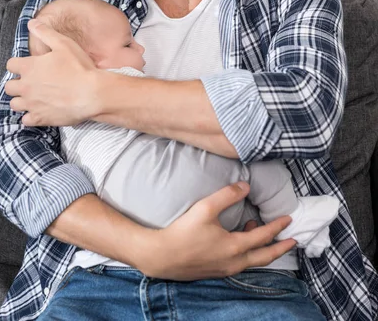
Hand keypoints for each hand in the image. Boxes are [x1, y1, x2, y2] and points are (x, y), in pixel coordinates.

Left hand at [5, 19, 99, 125]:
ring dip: (22, 100)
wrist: (92, 93)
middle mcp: (26, 86)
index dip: (18, 65)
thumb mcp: (64, 44)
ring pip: (14, 104)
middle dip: (18, 83)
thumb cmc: (79, 68)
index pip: (10, 65)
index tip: (28, 66)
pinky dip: (30, 116)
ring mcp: (31, 104)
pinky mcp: (40, 118)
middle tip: (32, 82)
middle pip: (9, 86)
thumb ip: (45, 33)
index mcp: (29, 67)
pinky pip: (25, 120)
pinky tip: (40, 110)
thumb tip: (32, 23)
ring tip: (34, 97)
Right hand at [138, 182, 295, 279]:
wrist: (162, 256)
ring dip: (263, 249)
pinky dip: (248, 253)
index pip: (263, 236)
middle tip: (293, 240)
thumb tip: (246, 186)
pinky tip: (239, 241)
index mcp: (235, 247)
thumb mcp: (206, 208)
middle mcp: (234, 262)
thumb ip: (227, 195)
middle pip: (265, 257)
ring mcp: (225, 269)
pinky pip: (240, 264)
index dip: (277, 226)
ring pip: (252, 261)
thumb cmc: (183, 232)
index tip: (289, 219)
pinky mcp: (216, 271)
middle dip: (281, 247)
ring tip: (261, 232)